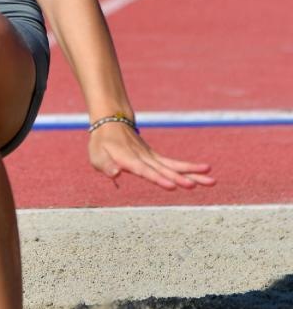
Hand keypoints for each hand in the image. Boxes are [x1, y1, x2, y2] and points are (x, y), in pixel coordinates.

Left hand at [88, 123, 215, 190]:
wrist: (112, 122)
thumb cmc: (101, 143)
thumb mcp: (96, 155)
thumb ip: (105, 165)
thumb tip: (115, 174)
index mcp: (128, 159)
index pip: (145, 171)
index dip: (158, 179)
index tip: (171, 186)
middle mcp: (144, 158)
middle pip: (164, 170)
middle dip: (180, 178)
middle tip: (194, 186)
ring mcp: (152, 157)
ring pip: (174, 166)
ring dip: (192, 174)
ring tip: (211, 181)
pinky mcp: (156, 158)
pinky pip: (174, 165)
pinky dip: (189, 169)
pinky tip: (205, 174)